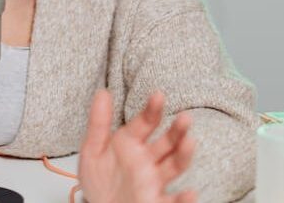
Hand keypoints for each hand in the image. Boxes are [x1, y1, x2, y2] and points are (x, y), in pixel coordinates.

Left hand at [78, 90, 196, 202]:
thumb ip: (99, 123)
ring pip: (174, 166)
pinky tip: (189, 193)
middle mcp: (147, 160)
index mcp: (131, 143)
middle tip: (185, 118)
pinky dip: (183, 200)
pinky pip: (173, 202)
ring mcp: (154, 181)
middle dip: (177, 130)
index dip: (152, 109)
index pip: (145, 122)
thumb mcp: (93, 150)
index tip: (158, 95)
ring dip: (184, 154)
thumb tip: (103, 92)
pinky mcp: (157, 202)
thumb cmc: (100, 180)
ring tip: (190, 142)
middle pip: (166, 142)